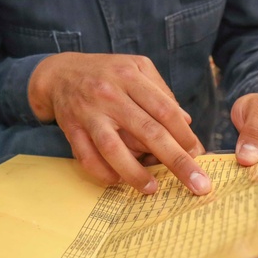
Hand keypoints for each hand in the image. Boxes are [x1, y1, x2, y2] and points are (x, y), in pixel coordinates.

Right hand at [28, 52, 209, 195]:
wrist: (59, 73)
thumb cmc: (105, 72)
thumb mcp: (136, 68)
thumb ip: (161, 92)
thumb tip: (187, 123)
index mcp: (129, 76)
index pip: (165, 109)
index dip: (185, 135)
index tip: (199, 155)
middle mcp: (109, 94)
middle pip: (148, 131)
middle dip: (177, 161)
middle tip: (199, 185)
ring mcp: (88, 113)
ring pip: (114, 149)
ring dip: (136, 173)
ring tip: (154, 189)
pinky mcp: (71, 129)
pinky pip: (87, 158)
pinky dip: (104, 174)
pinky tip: (119, 181)